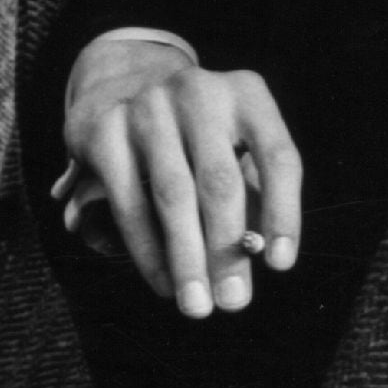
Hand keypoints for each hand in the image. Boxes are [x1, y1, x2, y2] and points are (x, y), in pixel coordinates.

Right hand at [54, 32, 301, 317]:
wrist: (122, 82)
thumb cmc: (196, 132)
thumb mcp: (234, 144)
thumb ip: (250, 194)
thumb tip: (254, 257)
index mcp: (246, 94)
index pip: (276, 157)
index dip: (283, 213)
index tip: (280, 264)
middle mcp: (198, 92)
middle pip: (220, 181)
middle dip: (227, 249)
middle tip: (234, 301)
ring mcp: (147, 107)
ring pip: (172, 194)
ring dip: (187, 258)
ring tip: (198, 305)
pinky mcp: (104, 130)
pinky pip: (129, 201)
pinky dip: (148, 250)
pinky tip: (164, 282)